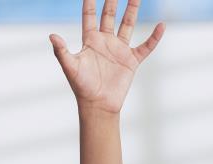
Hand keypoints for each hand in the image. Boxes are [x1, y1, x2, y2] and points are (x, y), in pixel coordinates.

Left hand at [50, 0, 163, 116]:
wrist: (98, 104)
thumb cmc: (82, 87)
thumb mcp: (70, 67)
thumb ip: (61, 51)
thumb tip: (51, 36)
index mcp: (90, 41)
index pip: (90, 17)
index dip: (90, 4)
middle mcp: (105, 42)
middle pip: (110, 16)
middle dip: (112, 2)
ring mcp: (119, 49)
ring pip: (128, 25)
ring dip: (132, 10)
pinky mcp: (132, 60)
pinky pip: (146, 45)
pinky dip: (155, 37)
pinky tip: (161, 26)